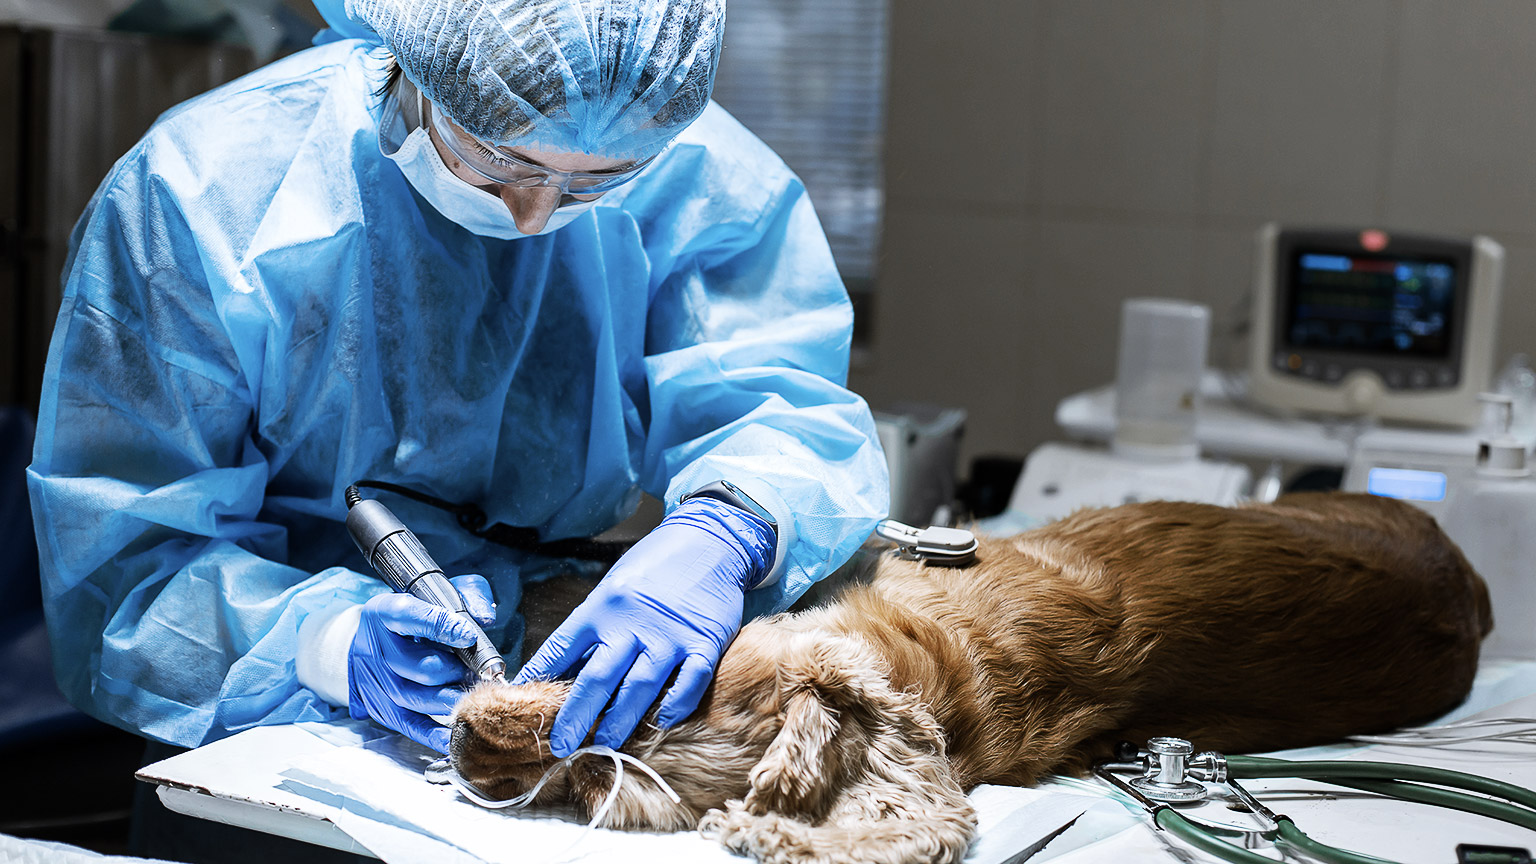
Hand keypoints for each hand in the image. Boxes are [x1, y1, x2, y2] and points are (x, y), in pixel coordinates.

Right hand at [348, 574, 494, 751]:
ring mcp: (377, 682)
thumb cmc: (414, 617)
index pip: (410, 616)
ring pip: (415, 697)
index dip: (441, 626)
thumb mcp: (437, 593)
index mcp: (386, 613)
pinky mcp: (381, 708)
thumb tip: (484, 618)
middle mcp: (377, 648)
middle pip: (420, 666)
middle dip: (455, 670)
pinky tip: (455, 731)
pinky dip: (433, 733)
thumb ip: (466, 597)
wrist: (369, 642)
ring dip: (450, 698)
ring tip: (470, 692)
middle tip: (476, 671)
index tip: (468, 635)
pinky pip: (409, 725)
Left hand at [514, 497, 775, 755]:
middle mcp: (632, 622)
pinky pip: (690, 681)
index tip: (521, 703)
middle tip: (561, 744)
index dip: (538, 678)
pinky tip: (662, 721)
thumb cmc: (654, 568)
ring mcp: (670, 634)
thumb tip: (562, 672)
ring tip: (606, 743)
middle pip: (598, 677)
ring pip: (640, 686)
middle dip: (576, 716)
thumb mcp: (613, 589)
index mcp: (602, 606)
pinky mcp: (704, 641)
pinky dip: (676, 705)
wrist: (708, 540)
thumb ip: (593, 629)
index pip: (561, 648)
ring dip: (621, 720)